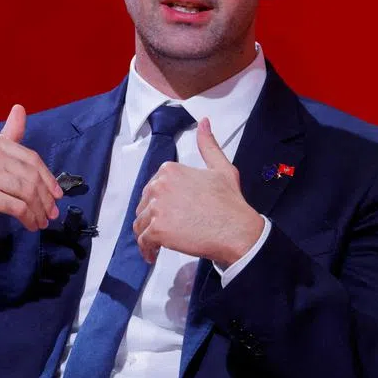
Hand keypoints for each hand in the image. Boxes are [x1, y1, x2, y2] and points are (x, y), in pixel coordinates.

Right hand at [0, 104, 62, 245]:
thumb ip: (7, 135)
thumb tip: (20, 108)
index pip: (31, 158)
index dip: (48, 178)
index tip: (56, 194)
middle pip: (32, 176)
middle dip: (46, 198)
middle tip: (52, 212)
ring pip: (28, 192)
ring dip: (40, 210)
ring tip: (42, 221)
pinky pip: (19, 208)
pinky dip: (30, 218)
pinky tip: (31, 224)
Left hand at [132, 117, 262, 267]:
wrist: (236, 230)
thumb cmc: (230, 202)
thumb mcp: (221, 168)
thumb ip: (208, 145)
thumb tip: (204, 121)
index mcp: (170, 170)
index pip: (153, 189)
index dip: (159, 203)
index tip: (169, 215)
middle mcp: (159, 185)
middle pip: (144, 206)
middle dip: (151, 219)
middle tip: (164, 232)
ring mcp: (157, 208)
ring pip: (140, 224)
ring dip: (146, 235)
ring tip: (156, 246)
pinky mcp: (157, 229)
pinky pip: (143, 241)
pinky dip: (146, 250)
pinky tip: (154, 255)